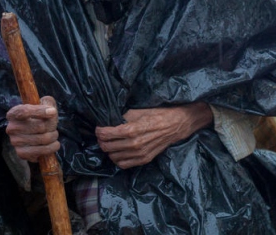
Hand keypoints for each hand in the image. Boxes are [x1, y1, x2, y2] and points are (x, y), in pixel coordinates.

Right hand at [6, 96, 59, 161]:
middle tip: (54, 126)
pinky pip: (41, 151)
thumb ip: (48, 102)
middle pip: (40, 126)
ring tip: (54, 135)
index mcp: (14, 113)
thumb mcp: (43, 105)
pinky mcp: (21, 153)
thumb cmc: (40, 117)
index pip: (24, 111)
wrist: (33, 135)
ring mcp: (15, 142)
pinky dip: (52, 147)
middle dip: (53, 126)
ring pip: (43, 139)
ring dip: (54, 136)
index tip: (53, 112)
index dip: (40, 111)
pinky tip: (53, 144)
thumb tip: (50, 110)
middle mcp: (11, 128)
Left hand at [95, 104, 211, 168]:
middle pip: (107, 146)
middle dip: (102, 140)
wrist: (176, 125)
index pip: (106, 134)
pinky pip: (123, 164)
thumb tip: (109, 120)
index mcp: (132, 129)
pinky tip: (119, 152)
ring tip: (110, 143)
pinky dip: (117, 159)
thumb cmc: (158, 114)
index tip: (99, 128)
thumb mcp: (139, 111)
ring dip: (109, 150)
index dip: (99, 131)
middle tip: (103, 135)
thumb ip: (123, 117)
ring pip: (113, 157)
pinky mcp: (144, 160)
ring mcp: (140, 154)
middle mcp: (135, 144)